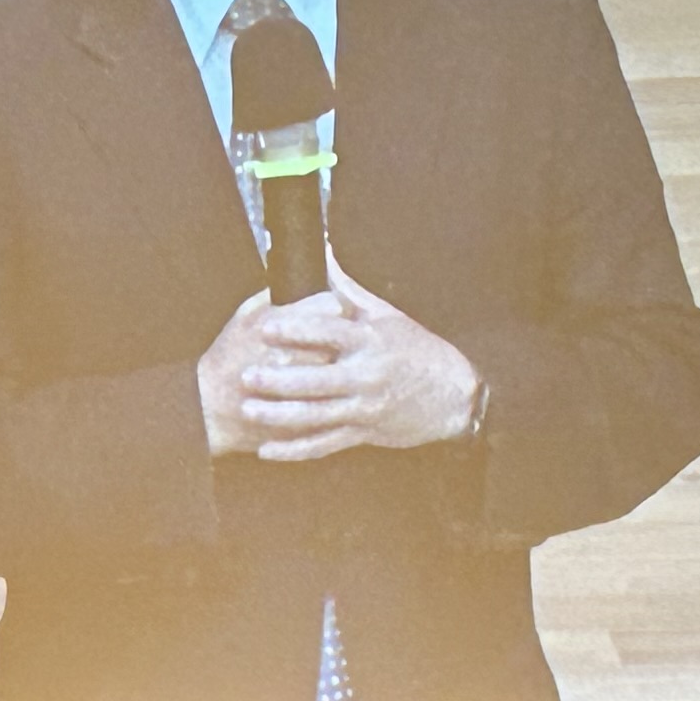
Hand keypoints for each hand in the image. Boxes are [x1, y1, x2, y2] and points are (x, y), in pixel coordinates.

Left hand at [225, 269, 483, 462]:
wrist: (452, 394)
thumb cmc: (416, 349)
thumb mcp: (385, 314)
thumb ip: (345, 288)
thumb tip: (321, 251)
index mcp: (370, 340)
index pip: (330, 333)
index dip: (297, 330)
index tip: (267, 327)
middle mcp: (367, 375)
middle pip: (317, 380)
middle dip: (279, 380)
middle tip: (246, 376)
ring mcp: (365, 406)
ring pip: (317, 415)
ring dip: (280, 415)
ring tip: (249, 410)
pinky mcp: (364, 432)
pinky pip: (325, 444)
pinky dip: (296, 449)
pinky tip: (269, 449)